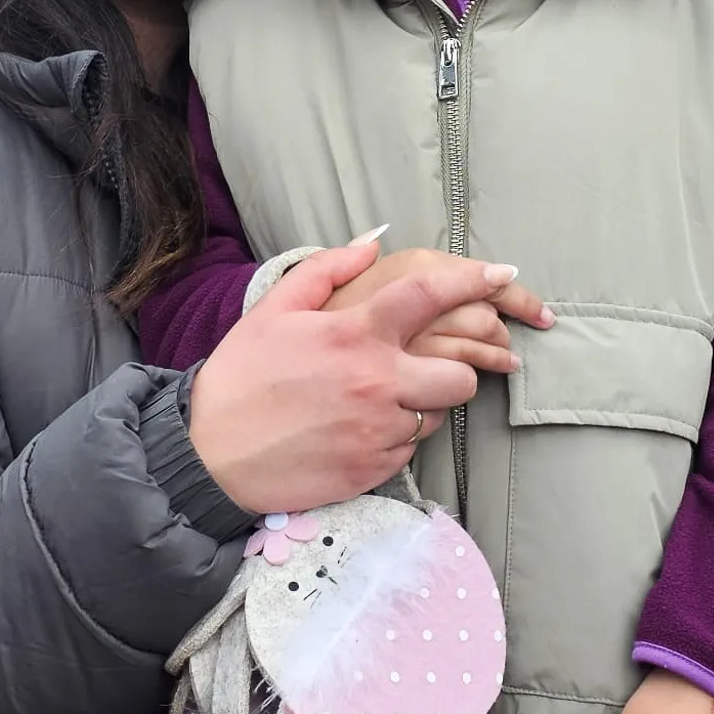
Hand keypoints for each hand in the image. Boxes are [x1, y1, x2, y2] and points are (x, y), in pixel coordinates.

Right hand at [188, 241, 515, 514]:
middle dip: (453, 368)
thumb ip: (327, 269)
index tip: (503, 275)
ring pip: (438, 416)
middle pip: (461, 374)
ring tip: (376, 400)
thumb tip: (373, 243)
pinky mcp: (375, 470)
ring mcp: (380, 430)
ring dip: (420, 404)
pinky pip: (410, 449)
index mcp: (355, 334)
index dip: (474, 280)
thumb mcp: (274, 309)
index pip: (431, 295)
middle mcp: (378, 382)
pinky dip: (395, 437)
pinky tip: (357, 429)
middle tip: (421, 367)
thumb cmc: (240, 376)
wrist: (210, 456)